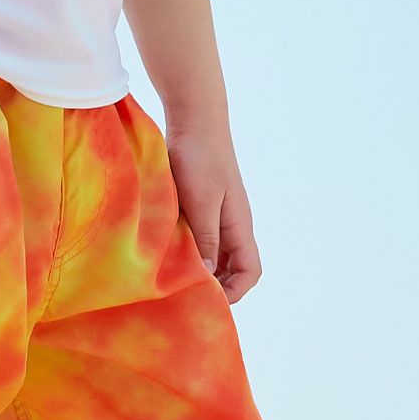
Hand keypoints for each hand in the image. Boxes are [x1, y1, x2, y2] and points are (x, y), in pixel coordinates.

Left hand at [166, 128, 261, 304]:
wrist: (194, 120)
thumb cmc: (200, 158)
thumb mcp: (202, 202)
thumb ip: (205, 239)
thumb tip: (206, 275)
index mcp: (239, 226)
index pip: (250, 271)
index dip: (235, 291)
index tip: (209, 300)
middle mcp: (231, 226)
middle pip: (232, 270)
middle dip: (215, 287)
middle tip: (187, 298)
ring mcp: (216, 219)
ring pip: (214, 258)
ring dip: (200, 272)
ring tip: (175, 282)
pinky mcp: (199, 211)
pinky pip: (199, 242)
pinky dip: (188, 255)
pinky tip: (168, 259)